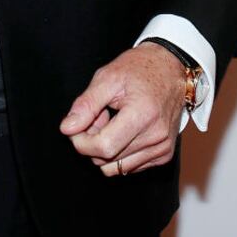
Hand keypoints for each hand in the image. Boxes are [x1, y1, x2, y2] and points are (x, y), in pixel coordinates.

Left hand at [58, 42, 185, 175]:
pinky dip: (120, 152)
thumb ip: (86, 104)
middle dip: (92, 142)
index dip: (82, 141)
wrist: (170, 68)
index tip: (75, 127)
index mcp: (142, 115)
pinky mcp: (164, 154)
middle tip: (97, 116)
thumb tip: (67, 129)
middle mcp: (156, 137)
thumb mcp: (107, 77)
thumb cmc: (138, 69)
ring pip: (117, 168)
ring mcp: (163, 148)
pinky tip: (124, 129)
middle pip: (108, 160)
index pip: (104, 147)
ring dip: (106, 149)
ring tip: (112, 121)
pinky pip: (130, 166)